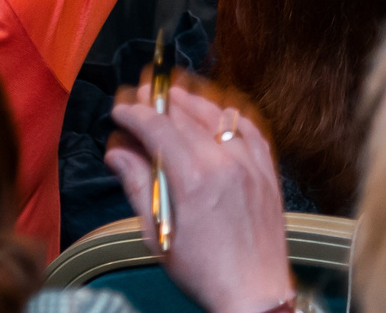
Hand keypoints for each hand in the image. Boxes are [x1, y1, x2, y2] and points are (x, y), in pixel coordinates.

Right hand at [104, 81, 295, 312]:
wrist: (253, 292)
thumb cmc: (204, 271)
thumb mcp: (157, 234)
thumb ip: (138, 187)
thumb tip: (118, 153)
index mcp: (194, 179)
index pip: (159, 128)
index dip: (136, 113)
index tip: (121, 110)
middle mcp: (225, 163)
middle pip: (186, 117)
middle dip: (160, 102)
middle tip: (141, 95)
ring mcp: (251, 163)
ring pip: (220, 115)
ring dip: (194, 101)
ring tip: (174, 93)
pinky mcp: (267, 170)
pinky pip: (249, 129)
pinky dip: (229, 116)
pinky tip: (217, 112)